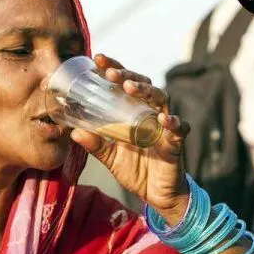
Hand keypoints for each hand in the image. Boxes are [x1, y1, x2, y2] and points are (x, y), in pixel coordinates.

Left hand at [70, 54, 189, 224]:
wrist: (156, 194)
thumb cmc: (134, 169)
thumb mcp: (109, 157)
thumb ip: (95, 144)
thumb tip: (73, 133)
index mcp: (132, 111)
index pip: (124, 84)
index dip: (113, 69)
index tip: (97, 59)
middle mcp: (149, 112)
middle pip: (142, 85)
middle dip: (127, 76)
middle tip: (111, 73)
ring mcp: (163, 125)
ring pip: (161, 99)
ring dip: (146, 91)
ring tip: (131, 87)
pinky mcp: (176, 142)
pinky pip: (179, 128)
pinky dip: (173, 121)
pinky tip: (162, 118)